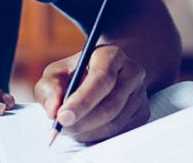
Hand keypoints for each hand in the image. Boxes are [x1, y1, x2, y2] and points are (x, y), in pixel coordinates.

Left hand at [33, 45, 151, 142]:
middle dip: (82, 121)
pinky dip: (97, 136)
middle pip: (110, 105)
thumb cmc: (78, 73)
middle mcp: (132, 73)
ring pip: (114, 123)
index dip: (82, 101)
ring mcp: (140, 94)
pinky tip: (86, 128)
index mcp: (111, 55)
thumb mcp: (57, 72)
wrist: (105, 73)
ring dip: (87, 131)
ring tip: (70, 126)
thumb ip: (50, 88)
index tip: (62, 117)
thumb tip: (53, 111)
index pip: (101, 79)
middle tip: (61, 127)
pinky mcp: (142, 113)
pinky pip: (119, 133)